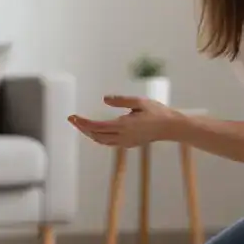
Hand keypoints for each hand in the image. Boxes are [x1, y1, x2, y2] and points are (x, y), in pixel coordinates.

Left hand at [68, 96, 183, 147]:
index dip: (83, 123)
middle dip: (82, 128)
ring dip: (90, 134)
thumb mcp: (139, 101)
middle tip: (72, 119)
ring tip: (81, 125)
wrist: (171, 127)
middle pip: (96, 136)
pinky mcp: (129, 144)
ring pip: (102, 141)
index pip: (97, 127)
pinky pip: (109, 143)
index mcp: (124, 126)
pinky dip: (99, 137)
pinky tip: (96, 131)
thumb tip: (104, 99)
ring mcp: (126, 142)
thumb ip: (121, 100)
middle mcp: (123, 137)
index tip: (73, 117)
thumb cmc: (157, 112)